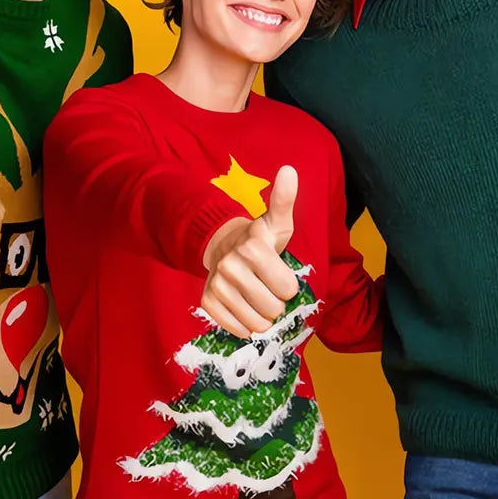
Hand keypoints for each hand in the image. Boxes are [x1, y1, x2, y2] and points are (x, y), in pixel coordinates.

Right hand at [201, 165, 299, 337]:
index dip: (288, 285)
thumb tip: (290, 169)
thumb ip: (285, 200)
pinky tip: (243, 305)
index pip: (288, 290)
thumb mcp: (277, 222)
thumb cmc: (260, 239)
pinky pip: (237, 329)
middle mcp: (232, 266)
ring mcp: (217, 285)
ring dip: (261, 315)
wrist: (223, 247)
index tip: (279, 273)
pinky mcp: (207, 302)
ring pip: (257, 324)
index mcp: (254, 248)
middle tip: (267, 285)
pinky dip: (244, 324)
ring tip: (256, 295)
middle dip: (275, 301)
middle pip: (273, 309)